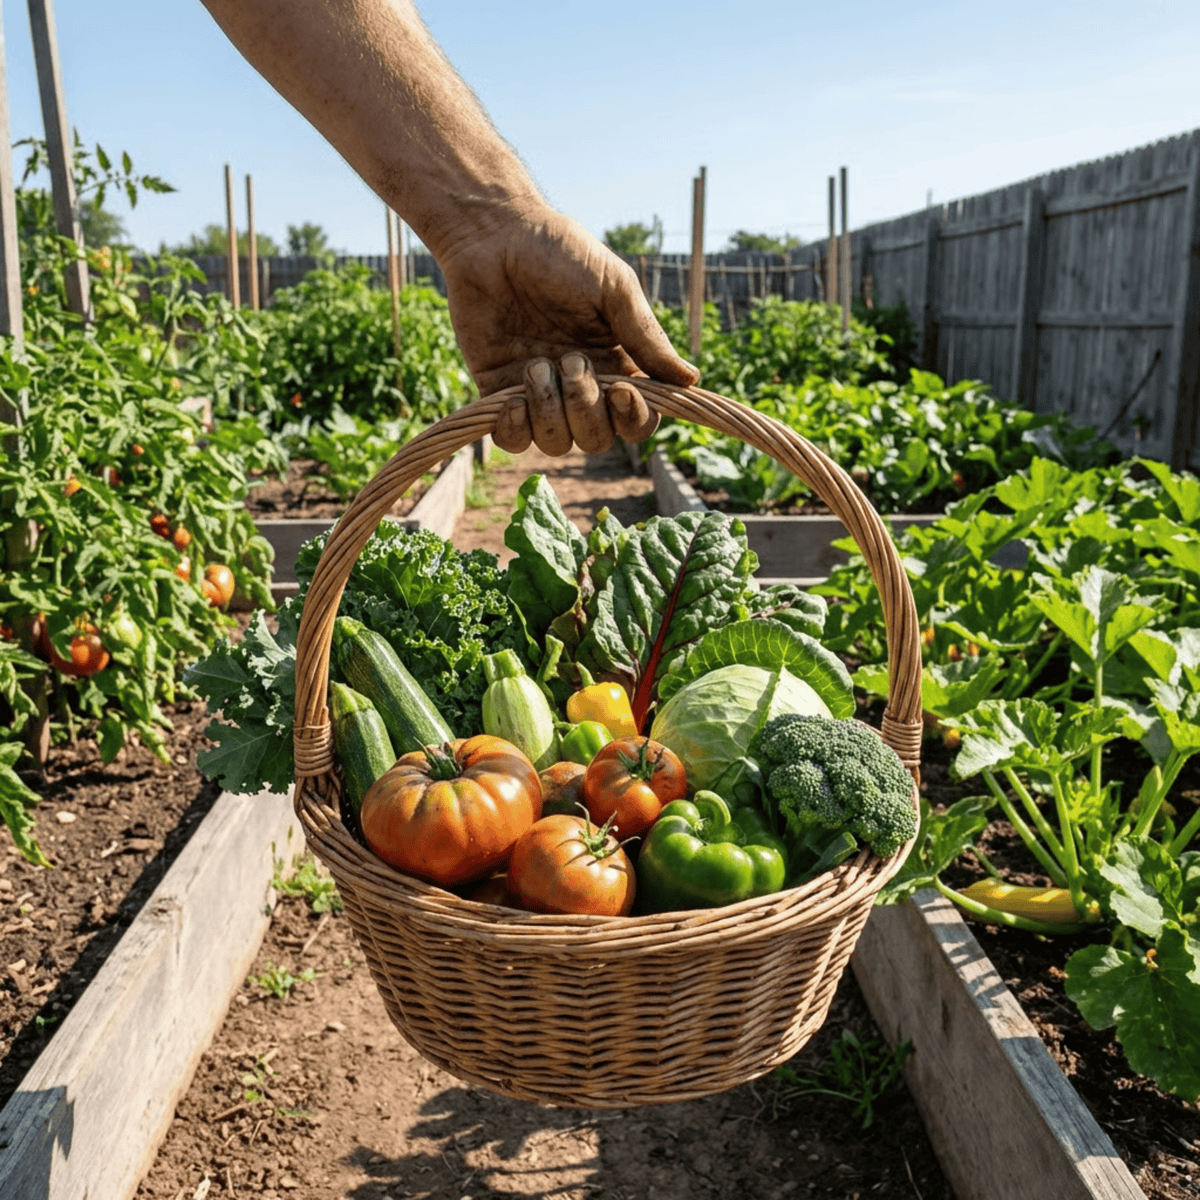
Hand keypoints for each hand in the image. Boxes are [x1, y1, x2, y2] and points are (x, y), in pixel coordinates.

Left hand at [438, 201, 698, 454]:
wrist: (492, 236)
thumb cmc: (559, 253)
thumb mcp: (614, 289)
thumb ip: (647, 338)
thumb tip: (691, 380)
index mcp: (616, 365)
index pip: (638, 420)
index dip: (634, 418)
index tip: (621, 390)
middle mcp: (580, 387)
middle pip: (597, 439)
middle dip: (586, 409)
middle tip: (570, 362)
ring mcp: (539, 394)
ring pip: (557, 443)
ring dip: (549, 411)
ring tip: (535, 365)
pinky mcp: (498, 394)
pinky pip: (513, 440)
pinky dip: (514, 429)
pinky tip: (512, 399)